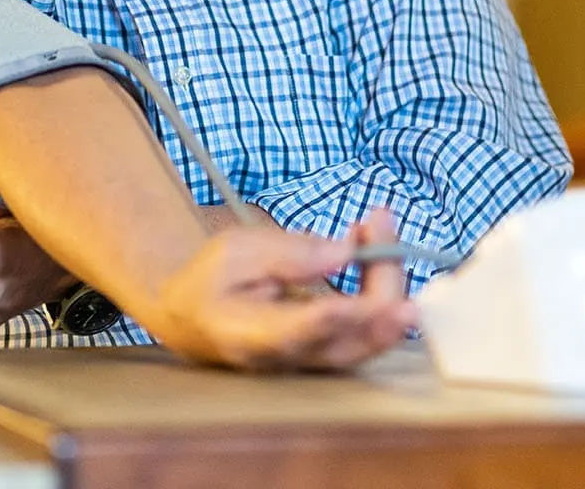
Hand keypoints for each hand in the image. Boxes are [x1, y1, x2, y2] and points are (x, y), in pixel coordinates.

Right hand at [148, 208, 417, 370]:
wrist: (195, 318)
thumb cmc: (212, 281)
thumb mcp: (235, 250)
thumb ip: (288, 253)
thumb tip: (345, 252)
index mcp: (248, 335)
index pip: (299, 332)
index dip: (338, 316)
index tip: (365, 299)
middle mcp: (287, 360)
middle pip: (350, 341)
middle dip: (381, 284)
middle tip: (381, 220)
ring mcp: (312, 363)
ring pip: (370, 339)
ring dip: (389, 281)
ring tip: (380, 224)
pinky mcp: (330, 355)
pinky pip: (370, 330)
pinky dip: (383, 288)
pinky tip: (378, 247)